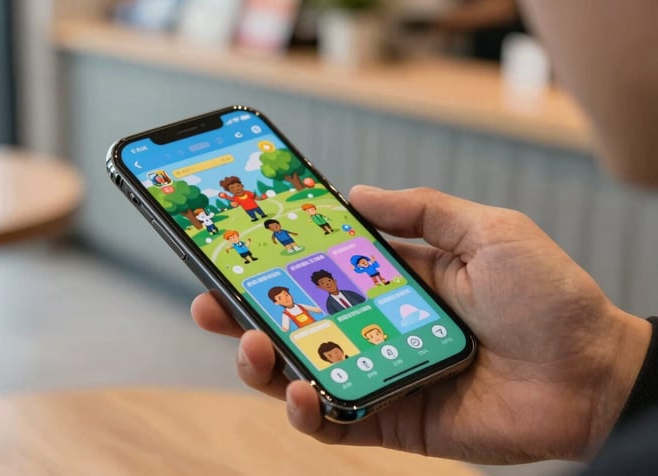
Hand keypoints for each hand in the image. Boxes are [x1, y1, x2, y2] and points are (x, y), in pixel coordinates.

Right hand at [192, 186, 650, 463]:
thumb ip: (423, 210)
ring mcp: (380, 374)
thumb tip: (356, 193)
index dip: (278, 258)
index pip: (322, 267)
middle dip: (246, 311)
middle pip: (297, 321)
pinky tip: (298, 391)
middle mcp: (377, 326)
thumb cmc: (549, 297)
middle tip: (210, 299)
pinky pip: (334, 421)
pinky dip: (306, 412)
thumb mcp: (488, 231)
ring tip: (248, 344)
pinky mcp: (392, 420)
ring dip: (263, 361)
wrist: (593, 375)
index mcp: (396, 280)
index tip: (237, 243)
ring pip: (303, 370)